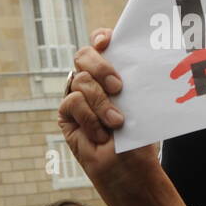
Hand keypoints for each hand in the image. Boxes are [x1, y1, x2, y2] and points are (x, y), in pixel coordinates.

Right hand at [58, 30, 157, 193]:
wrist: (129, 168)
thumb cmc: (138, 136)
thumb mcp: (139, 104)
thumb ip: (130, 82)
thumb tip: (131, 64)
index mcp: (113, 71)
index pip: (101, 43)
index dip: (101, 38)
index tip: (107, 42)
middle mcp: (93, 80)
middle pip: (84, 55)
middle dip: (101, 67)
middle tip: (118, 87)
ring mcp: (77, 95)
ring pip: (81, 79)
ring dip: (101, 103)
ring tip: (116, 123)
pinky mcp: (66, 113)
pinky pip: (73, 101)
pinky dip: (90, 118)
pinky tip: (101, 134)